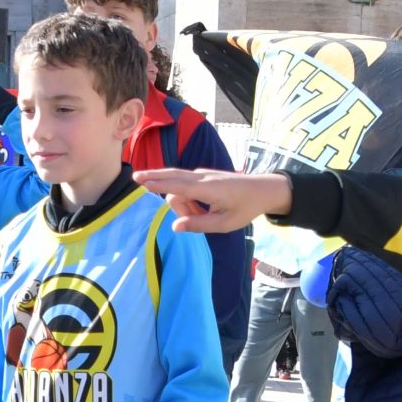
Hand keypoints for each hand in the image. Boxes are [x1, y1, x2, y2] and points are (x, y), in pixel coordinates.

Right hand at [134, 168, 291, 232]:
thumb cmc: (245, 208)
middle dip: (154, 178)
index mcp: (208, 189)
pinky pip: (186, 186)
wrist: (264, 189)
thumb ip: (198, 225)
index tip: (141, 181)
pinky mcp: (204, 176)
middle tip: (137, 178)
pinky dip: (186, 198)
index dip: (158, 183)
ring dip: (181, 202)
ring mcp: (202, 174)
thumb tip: (174, 226)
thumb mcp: (224, 224)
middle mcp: (202, 177)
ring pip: (178, 184)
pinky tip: (199, 210)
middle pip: (171, 175)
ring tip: (199, 216)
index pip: (177, 185)